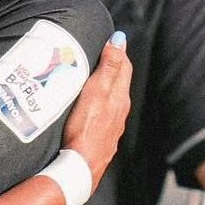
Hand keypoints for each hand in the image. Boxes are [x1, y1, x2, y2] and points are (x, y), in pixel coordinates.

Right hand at [60, 34, 130, 187]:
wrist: (80, 166)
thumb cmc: (86, 129)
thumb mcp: (97, 92)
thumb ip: (108, 67)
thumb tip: (119, 42)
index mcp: (120, 97)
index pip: (124, 67)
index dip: (118, 51)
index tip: (110, 39)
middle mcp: (119, 111)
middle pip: (119, 82)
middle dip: (111, 66)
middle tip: (99, 53)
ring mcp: (112, 125)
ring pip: (111, 99)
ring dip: (104, 85)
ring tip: (90, 76)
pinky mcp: (101, 137)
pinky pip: (104, 113)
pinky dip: (98, 102)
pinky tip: (87, 105)